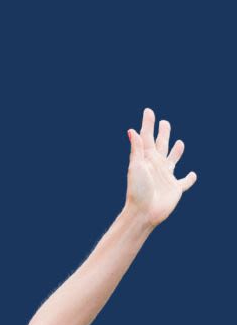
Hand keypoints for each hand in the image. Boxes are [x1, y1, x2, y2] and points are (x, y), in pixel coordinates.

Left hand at [125, 108, 196, 227]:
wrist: (143, 213)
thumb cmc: (138, 191)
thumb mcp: (136, 167)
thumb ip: (136, 149)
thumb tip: (131, 131)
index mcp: (146, 159)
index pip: (147, 137)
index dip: (148, 124)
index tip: (148, 111)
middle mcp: (156, 166)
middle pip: (161, 145)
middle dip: (163, 133)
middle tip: (164, 122)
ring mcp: (166, 177)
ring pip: (173, 160)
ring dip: (176, 152)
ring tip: (179, 143)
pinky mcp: (175, 189)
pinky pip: (185, 182)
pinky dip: (190, 179)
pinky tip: (193, 175)